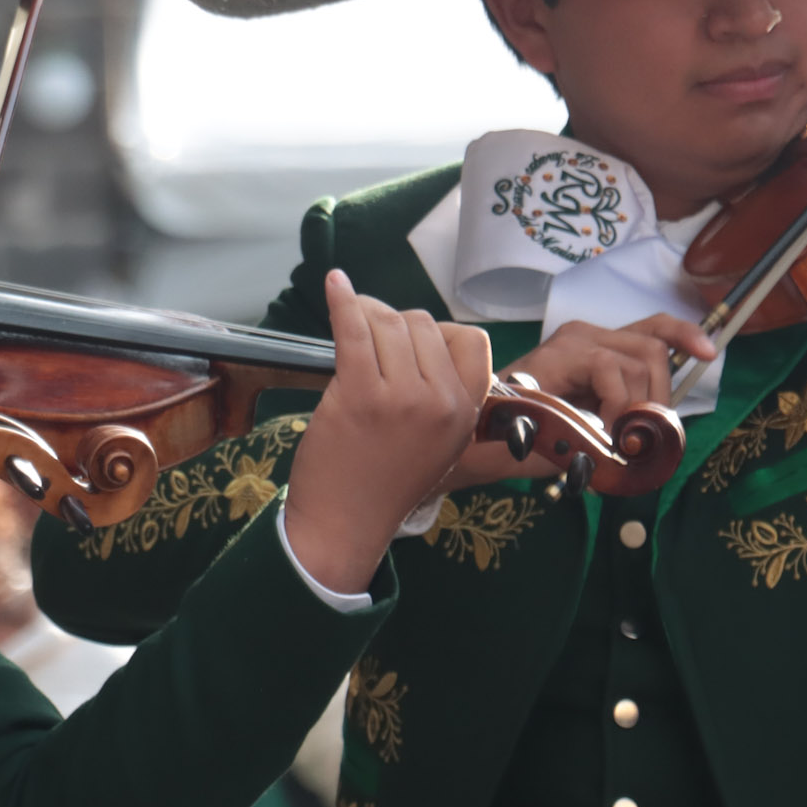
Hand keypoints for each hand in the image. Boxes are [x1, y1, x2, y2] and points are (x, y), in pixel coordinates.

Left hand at [282, 271, 493, 590]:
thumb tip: (419, 331)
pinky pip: (354, 329)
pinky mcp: (360, 394)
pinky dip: (342, 300)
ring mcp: (402, 397)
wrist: (345, 522)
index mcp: (467, 413)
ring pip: (389, 322)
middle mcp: (443, 402)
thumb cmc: (385, 480)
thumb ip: (443, 394)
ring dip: (367, 314)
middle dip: (394, 321)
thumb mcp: (440, 443)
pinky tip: (335, 283)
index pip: (471, 340)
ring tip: (351, 326)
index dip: (437, 332)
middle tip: (370, 342)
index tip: (409, 344)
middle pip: (424, 324)